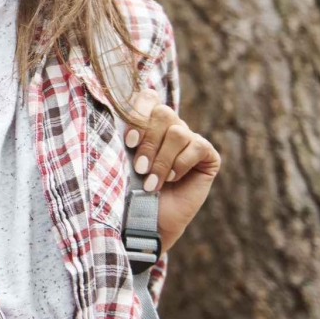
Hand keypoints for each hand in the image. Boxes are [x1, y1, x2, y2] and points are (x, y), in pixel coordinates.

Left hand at [124, 91, 220, 251]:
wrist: (145, 221)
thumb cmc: (127, 189)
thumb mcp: (120, 158)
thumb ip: (123, 133)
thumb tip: (112, 106)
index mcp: (146, 122)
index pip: (147, 97)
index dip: (139, 112)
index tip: (129, 142)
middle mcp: (169, 127)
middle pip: (163, 112)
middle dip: (149, 141)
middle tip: (139, 168)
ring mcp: (189, 140)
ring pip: (178, 132)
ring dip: (162, 159)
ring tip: (152, 182)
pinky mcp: (207, 155)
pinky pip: (197, 146)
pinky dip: (181, 164)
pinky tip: (172, 179)